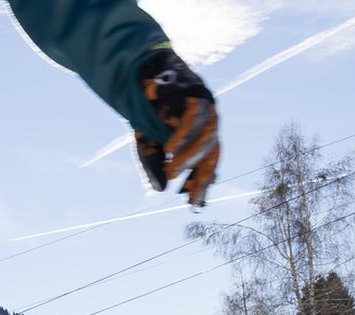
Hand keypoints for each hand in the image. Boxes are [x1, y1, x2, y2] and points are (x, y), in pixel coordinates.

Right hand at [135, 50, 218, 206]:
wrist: (141, 71)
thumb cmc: (147, 109)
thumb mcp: (146, 143)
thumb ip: (154, 165)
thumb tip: (160, 190)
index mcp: (202, 132)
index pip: (208, 160)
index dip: (202, 181)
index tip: (194, 203)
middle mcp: (209, 119)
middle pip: (213, 151)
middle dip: (201, 173)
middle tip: (188, 194)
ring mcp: (205, 103)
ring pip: (208, 135)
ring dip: (190, 156)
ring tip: (173, 170)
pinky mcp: (194, 90)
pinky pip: (194, 116)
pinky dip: (182, 135)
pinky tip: (169, 148)